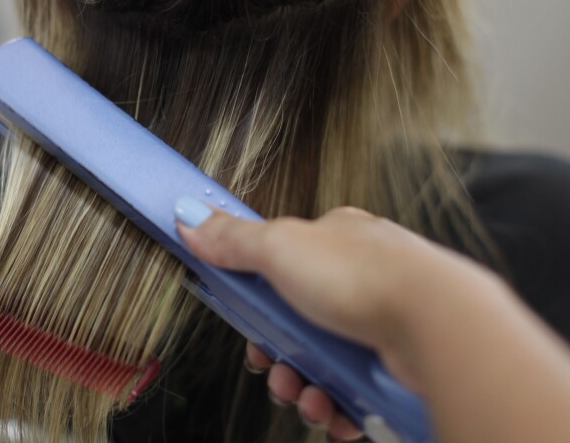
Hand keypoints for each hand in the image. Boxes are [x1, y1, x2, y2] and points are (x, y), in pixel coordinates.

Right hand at [175, 201, 483, 439]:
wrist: (436, 325)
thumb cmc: (367, 275)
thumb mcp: (281, 245)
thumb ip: (233, 238)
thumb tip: (190, 218)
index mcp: (333, 241)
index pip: (279, 269)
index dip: (256, 303)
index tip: (245, 325)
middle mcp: (357, 279)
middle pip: (296, 324)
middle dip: (278, 356)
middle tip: (273, 369)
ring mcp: (378, 322)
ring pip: (322, 363)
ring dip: (302, 387)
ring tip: (305, 397)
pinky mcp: (393, 363)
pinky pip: (352, 390)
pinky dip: (336, 405)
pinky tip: (334, 408)